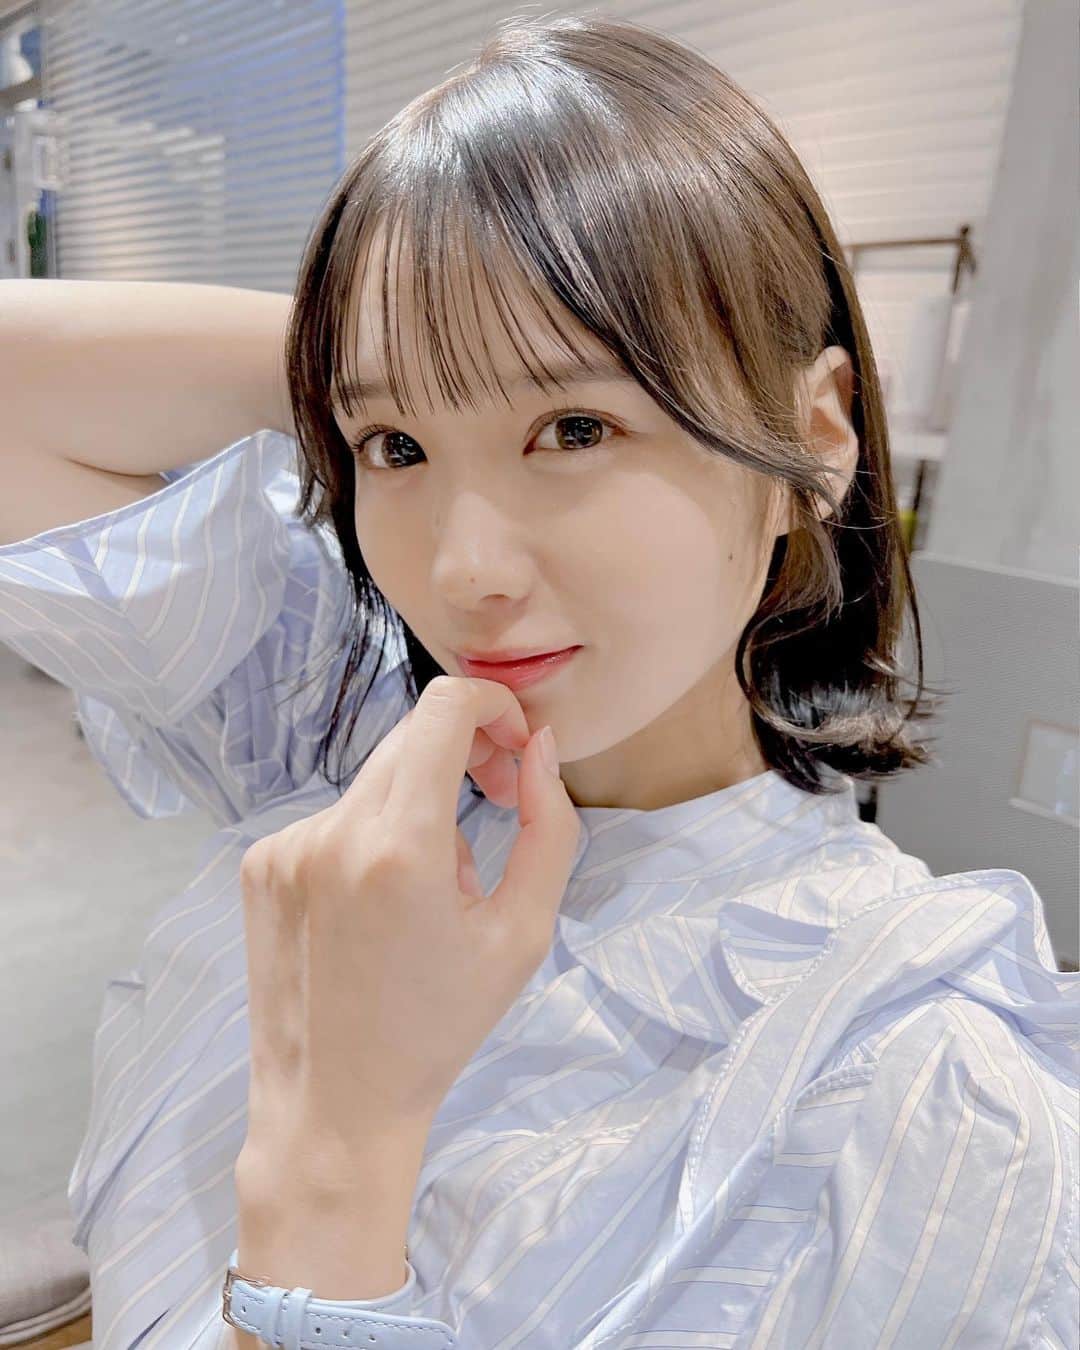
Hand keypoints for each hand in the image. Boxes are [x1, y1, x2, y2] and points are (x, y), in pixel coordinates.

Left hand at [236, 676, 579, 1168]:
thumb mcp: (522, 933)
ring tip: (430, 890)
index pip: (444, 708)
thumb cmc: (440, 1027)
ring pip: (376, 782)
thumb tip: (538, 747)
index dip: (493, 705)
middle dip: (464, 753)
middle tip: (497, 803)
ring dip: (418, 806)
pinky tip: (376, 908)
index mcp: (402, 848)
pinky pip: (334, 818)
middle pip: (411, 738)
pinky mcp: (260, 864)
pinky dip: (370, 839)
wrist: (335, 1105)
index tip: (515, 748)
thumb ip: (547, 827)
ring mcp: (285, 846)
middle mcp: (333, 832)